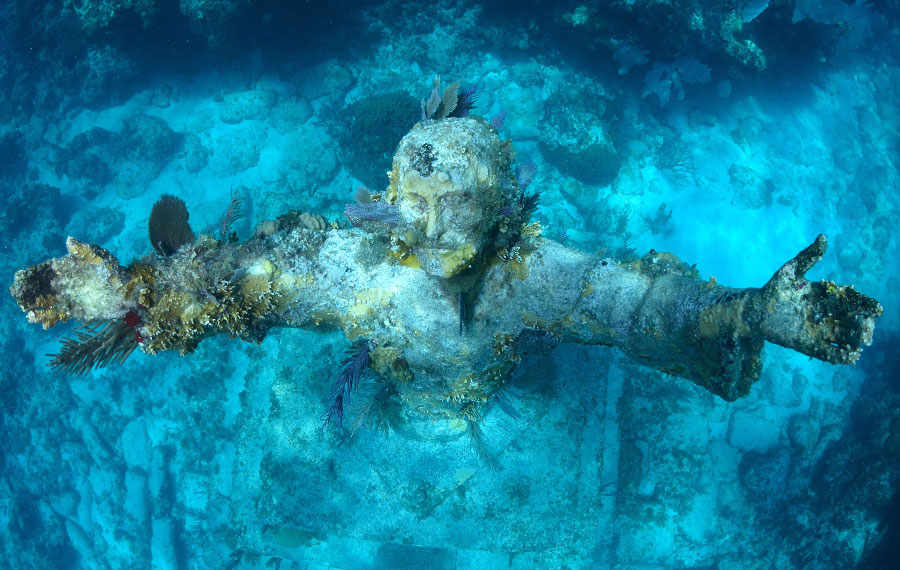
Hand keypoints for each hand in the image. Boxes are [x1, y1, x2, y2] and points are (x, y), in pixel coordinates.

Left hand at [753, 234, 881, 363]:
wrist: (755, 310)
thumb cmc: (774, 288)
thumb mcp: (790, 271)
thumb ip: (808, 256)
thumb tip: (823, 237)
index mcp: (829, 297)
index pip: (855, 301)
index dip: (867, 305)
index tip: (876, 309)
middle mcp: (830, 315)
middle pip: (856, 322)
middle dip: (864, 326)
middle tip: (866, 328)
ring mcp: (821, 331)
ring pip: (847, 338)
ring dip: (856, 341)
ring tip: (860, 343)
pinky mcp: (810, 345)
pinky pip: (830, 353)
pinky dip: (842, 356)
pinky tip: (850, 356)